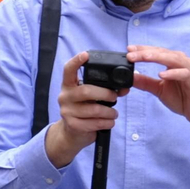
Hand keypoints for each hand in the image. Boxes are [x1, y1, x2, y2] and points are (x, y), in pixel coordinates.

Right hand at [43, 52, 127, 167]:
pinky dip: (106, 122)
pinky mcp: (73, 125)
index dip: (77, 61)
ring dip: (109, 111)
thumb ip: (105, 90)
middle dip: (105, 94)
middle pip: (87, 91)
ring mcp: (67, 111)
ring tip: (114, 113)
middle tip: (114, 97)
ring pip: (93, 109)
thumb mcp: (92, 98)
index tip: (86, 54)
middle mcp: (65, 96)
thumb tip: (125, 87)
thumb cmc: (84, 110)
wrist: (72, 134)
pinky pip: (94, 123)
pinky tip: (109, 122)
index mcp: (69, 85)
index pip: (69, 69)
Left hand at [126, 45, 189, 132]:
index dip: (142, 50)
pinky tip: (162, 75)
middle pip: (163, 52)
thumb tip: (130, 77)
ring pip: (173, 59)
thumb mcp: (160, 90)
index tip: (128, 49)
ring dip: (158, 57)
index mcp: (174, 62)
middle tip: (131, 54)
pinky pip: (184, 74)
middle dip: (146, 52)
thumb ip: (146, 82)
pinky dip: (173, 73)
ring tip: (144, 57)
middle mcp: (182, 62)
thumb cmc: (184, 98)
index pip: (156, 52)